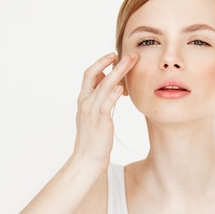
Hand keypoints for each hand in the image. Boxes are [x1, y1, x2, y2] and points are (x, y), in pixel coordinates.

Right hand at [73, 52, 137, 167]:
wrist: (87, 159)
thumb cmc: (94, 139)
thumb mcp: (95, 115)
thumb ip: (101, 100)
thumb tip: (112, 85)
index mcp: (83, 100)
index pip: (89, 74)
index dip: (100, 63)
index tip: (113, 56)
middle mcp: (85, 102)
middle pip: (95, 74)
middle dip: (110, 62)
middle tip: (127, 54)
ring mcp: (91, 110)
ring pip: (103, 85)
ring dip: (118, 72)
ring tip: (130, 62)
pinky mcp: (100, 120)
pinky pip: (106, 104)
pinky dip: (113, 94)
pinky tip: (122, 87)